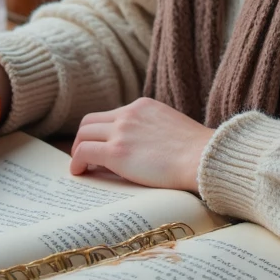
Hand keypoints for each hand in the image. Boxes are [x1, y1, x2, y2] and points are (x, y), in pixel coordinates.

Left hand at [69, 97, 210, 191]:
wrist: (202, 158)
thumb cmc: (196, 152)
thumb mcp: (172, 128)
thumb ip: (153, 131)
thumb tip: (141, 149)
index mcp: (143, 106)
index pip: (112, 115)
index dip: (102, 131)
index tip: (102, 145)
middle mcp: (129, 113)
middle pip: (90, 121)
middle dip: (84, 138)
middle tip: (84, 155)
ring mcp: (121, 131)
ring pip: (83, 134)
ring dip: (78, 150)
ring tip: (81, 166)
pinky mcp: (116, 151)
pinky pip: (84, 152)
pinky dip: (77, 162)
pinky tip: (79, 173)